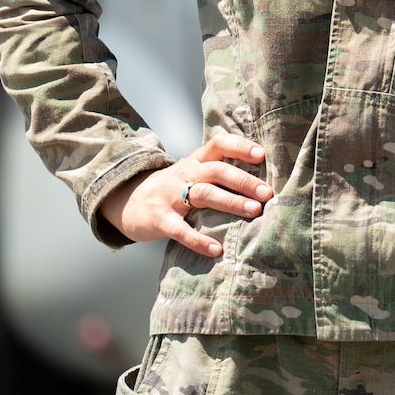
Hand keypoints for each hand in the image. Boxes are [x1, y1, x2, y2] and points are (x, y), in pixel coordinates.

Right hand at [100, 130, 272, 257]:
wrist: (128, 202)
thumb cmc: (176, 187)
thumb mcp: (194, 172)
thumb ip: (221, 170)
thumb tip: (266, 178)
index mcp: (196, 160)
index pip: (218, 144)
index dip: (239, 147)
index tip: (262, 155)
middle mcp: (185, 174)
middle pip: (216, 171)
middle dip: (244, 181)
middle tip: (267, 193)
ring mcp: (170, 196)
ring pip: (203, 194)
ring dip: (231, 202)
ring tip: (254, 211)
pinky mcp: (159, 219)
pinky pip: (180, 230)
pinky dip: (198, 240)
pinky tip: (217, 249)